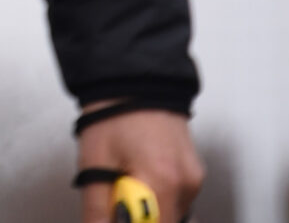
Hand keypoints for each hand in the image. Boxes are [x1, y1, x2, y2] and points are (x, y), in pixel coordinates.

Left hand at [77, 106, 203, 222]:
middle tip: (118, 197)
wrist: (133, 79)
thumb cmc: (113, 115)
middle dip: (139, 218)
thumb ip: (98, 209)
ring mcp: (193, 179)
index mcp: (163, 182)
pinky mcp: (193, 173)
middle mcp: (186, 184)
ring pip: (170, 214)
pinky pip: (175, 199)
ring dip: (148, 210)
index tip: (118, 214)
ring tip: (126, 182)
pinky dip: (157, 198)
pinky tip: (139, 178)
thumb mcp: (94, 164)